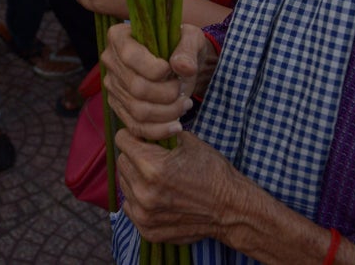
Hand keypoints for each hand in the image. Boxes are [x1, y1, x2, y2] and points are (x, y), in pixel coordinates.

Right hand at [101, 22, 213, 140]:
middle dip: (167, 94)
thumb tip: (182, 67)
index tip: (173, 70)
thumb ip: (188, 50)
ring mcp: (113, 86)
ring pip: (138, 111)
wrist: (180, 64)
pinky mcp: (119, 107)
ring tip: (184, 104)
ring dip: (167, 113)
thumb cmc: (182, 46)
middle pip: (136, 87)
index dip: (155, 69)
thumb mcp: (191, 39)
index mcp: (119, 36)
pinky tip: (176, 125)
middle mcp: (110, 61)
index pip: (131, 57)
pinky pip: (136, 127)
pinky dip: (159, 131)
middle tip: (183, 91)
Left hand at [115, 130, 239, 244]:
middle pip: (121, 162)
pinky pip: (130, 207)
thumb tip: (147, 125)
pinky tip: (157, 195)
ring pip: (124, 184)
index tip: (141, 138)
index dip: (132, 135)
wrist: (232, 210)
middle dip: (134, 156)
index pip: (122, 140)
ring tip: (157, 178)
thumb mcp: (189, 142)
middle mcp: (143, 192)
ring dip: (135, 178)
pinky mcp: (148, 230)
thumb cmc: (213, 172)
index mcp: (151, 166)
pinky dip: (139, 200)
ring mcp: (144, 214)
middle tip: (152, 157)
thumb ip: (161, 133)